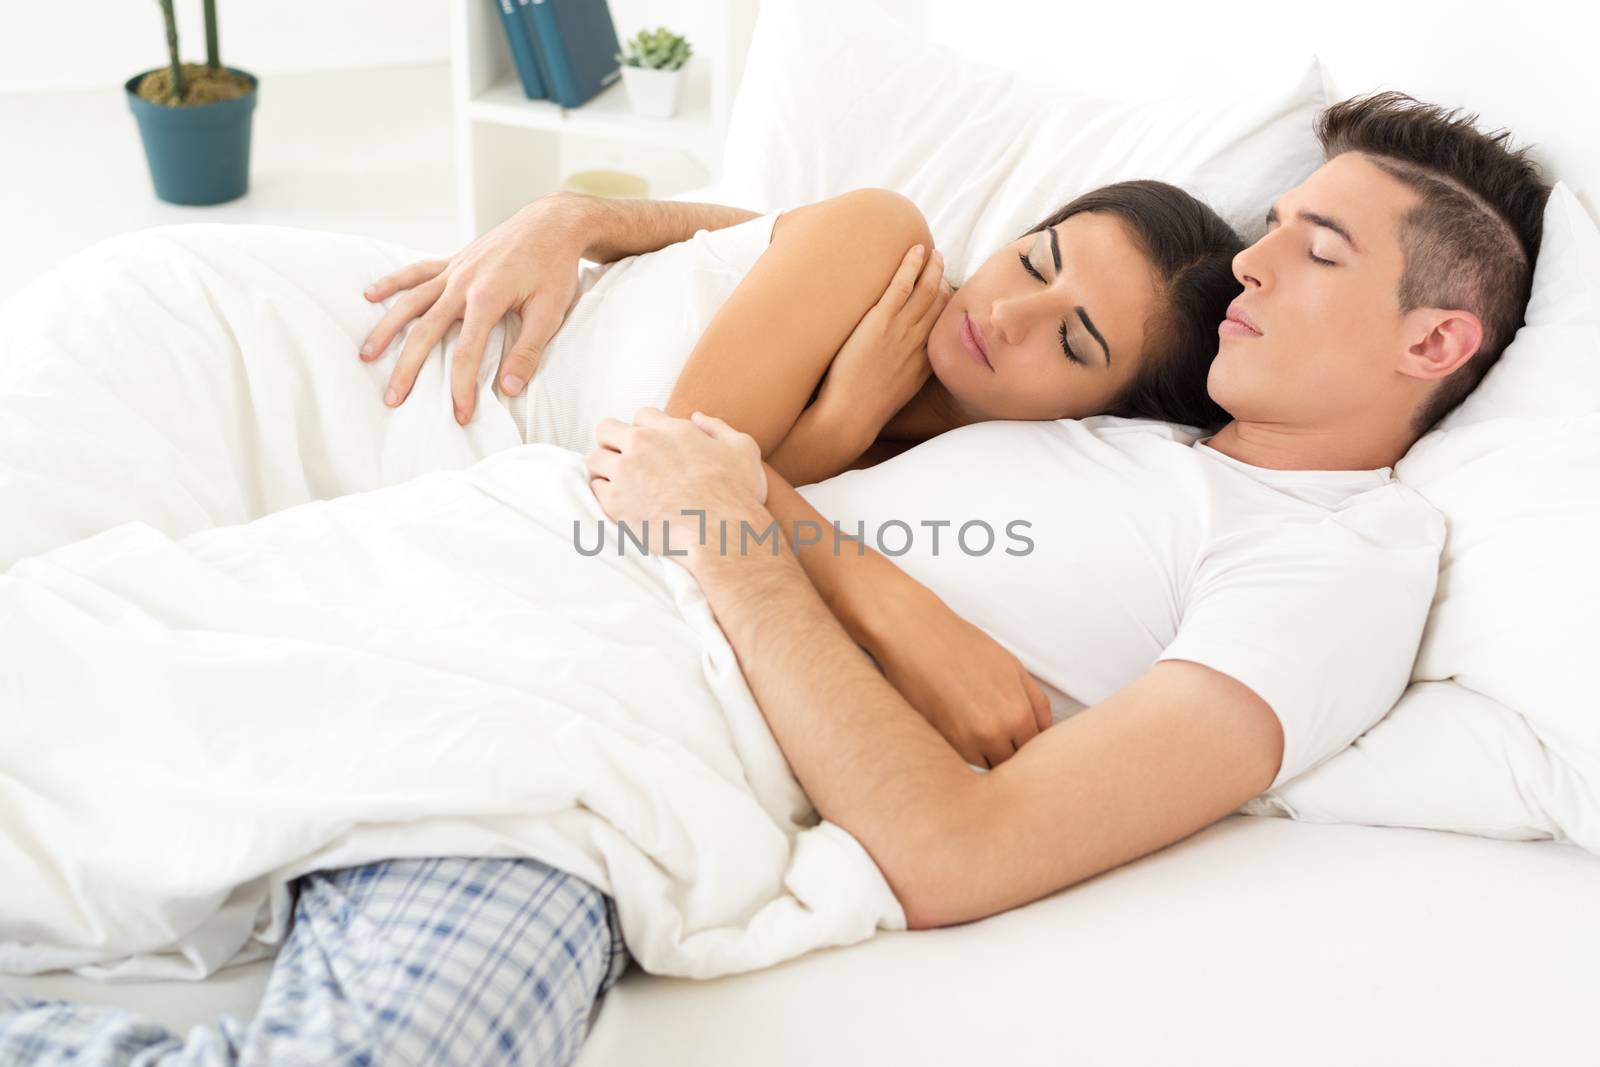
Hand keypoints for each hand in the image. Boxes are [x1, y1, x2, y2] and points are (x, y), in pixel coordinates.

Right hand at [359, 192, 587, 424]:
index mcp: (487, 298)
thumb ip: (528, 350)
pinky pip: (416, 272)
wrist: (551, 224)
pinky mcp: (453, 261)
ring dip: (386, 329)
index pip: (468, 353)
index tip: (459, 415)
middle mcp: (462, 283)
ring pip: (411, 303)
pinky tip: (369, 295)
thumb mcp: (550, 312)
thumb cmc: (554, 268)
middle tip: (393, 399)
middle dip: (408, 368)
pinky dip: (392, 283)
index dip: (461, 386)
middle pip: (426, 332)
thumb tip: (509, 389)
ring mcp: (454, 270)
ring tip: (366, 355)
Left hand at [585, 408, 767, 561]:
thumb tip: (698, 417)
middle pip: (607, 429)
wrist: (721, 532)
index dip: (645, 429)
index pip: (641, 415)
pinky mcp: (615, 502)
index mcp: (670, 429)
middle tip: (622, 458)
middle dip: (612, 441)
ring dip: (603, 468)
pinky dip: (603, 494)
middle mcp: (642, 445)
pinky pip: (595, 489)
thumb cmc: (737, 493)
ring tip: (615, 481)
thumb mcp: (743, 449)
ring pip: (594, 459)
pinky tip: (618, 502)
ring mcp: (625, 473)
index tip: (650, 446)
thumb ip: (719, 428)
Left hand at [814, 243, 949, 440]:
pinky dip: (911, 265)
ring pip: (925, 290)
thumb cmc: (864, 410)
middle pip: (940, 303)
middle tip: (940, 262)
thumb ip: (903, 375)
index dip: (947, 303)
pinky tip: (914, 250)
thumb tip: (896, 365)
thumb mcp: (895, 395)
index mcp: (925, 362)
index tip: (945, 290)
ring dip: (931, 267)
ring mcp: (901, 331)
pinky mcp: (880, 322)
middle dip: (942, 280)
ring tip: (931, 252)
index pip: (944, 325)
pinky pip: (901, 286)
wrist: (850, 416)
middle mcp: (919, 343)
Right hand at [874, 592, 1051, 768]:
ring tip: (980, 732)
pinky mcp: (942, 744)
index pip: (1035, 748)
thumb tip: (1044, 729)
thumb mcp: (1013, 667)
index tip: (1021, 735)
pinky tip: (963, 730)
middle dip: (1010, 750)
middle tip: (1001, 733)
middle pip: (1013, 762)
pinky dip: (968, 753)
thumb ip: (1036, 702)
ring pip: (988, 767)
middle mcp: (995, 734)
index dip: (1029, 741)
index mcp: (1018, 714)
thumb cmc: (963, 646)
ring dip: (988, 756)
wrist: (918, 637)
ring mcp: (967, 743)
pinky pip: (965, 762)